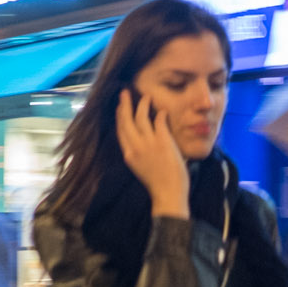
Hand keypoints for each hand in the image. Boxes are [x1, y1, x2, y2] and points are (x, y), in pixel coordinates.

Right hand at [116, 90, 189, 218]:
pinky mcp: (162, 141)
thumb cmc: (157, 184)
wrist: (168, 193)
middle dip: (125, 105)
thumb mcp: (141, 167)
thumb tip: (141, 140)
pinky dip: (160, 114)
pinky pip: (159, 121)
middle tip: (124, 93)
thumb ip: (138, 153)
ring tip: (146, 97)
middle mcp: (135, 147)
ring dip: (143, 104)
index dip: (120, 117)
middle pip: (126, 121)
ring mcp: (148, 143)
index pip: (121, 131)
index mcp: (128, 155)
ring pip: (141, 117)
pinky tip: (162, 110)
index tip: (120, 107)